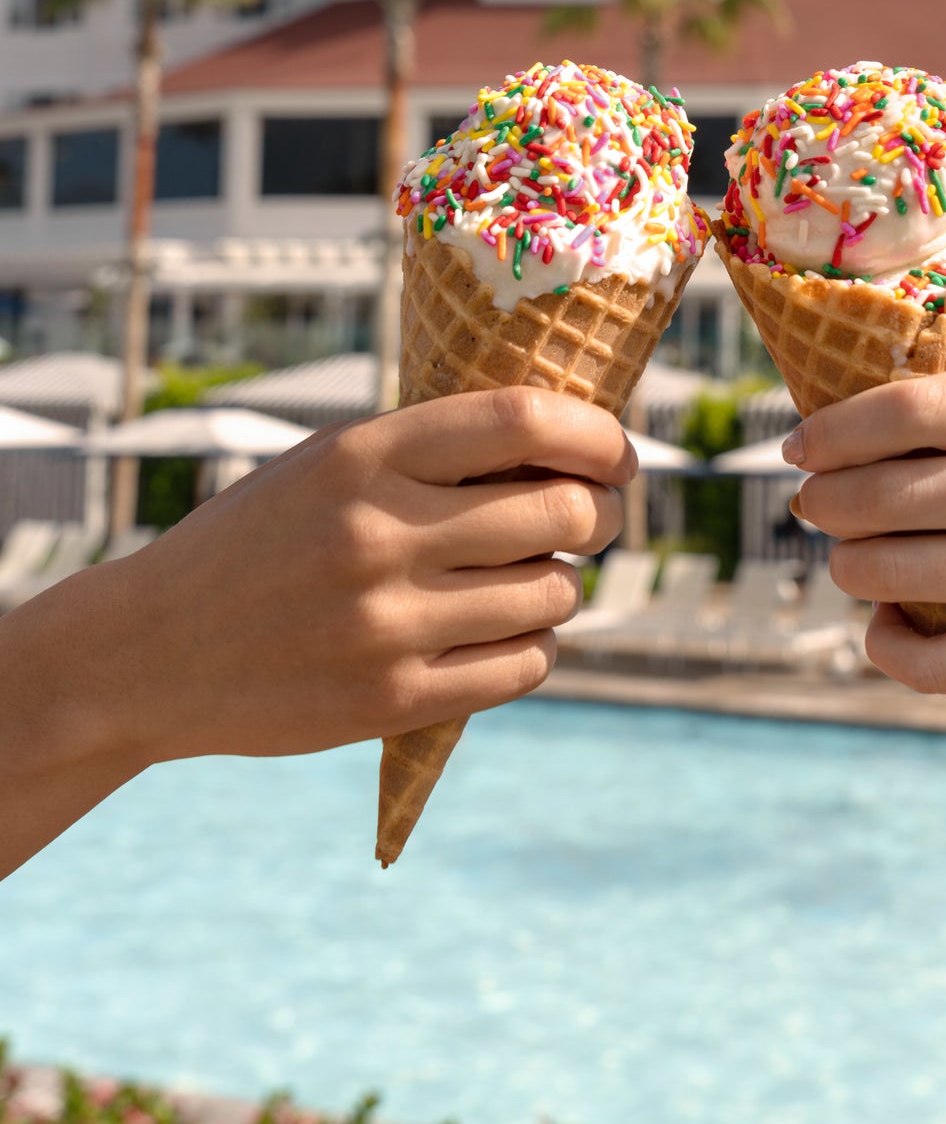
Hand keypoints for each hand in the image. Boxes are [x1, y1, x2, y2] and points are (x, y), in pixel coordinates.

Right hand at [13, 389, 628, 782]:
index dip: (597, 435)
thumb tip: (575, 449)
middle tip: (597, 517)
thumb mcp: (329, 464)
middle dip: (600, 513)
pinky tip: (506, 633)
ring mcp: (386, 625)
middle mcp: (379, 535)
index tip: (619, 453)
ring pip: (552, 594)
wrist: (147, 651)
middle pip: (559, 513)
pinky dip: (535, 647)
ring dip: (560, 584)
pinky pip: (523, 667)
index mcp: (363, 456)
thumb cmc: (259, 539)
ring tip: (530, 577)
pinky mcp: (389, 701)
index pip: (525, 422)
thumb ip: (434, 450)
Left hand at [786, 361, 945, 693]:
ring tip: (849, 555)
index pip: (914, 411)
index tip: (798, 446)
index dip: (835, 431)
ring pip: (903, 574)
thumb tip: (834, 433)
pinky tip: (883, 623)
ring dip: (849, 566)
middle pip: (896, 495)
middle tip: (813, 504)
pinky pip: (938, 662)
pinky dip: (886, 644)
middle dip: (828, 503)